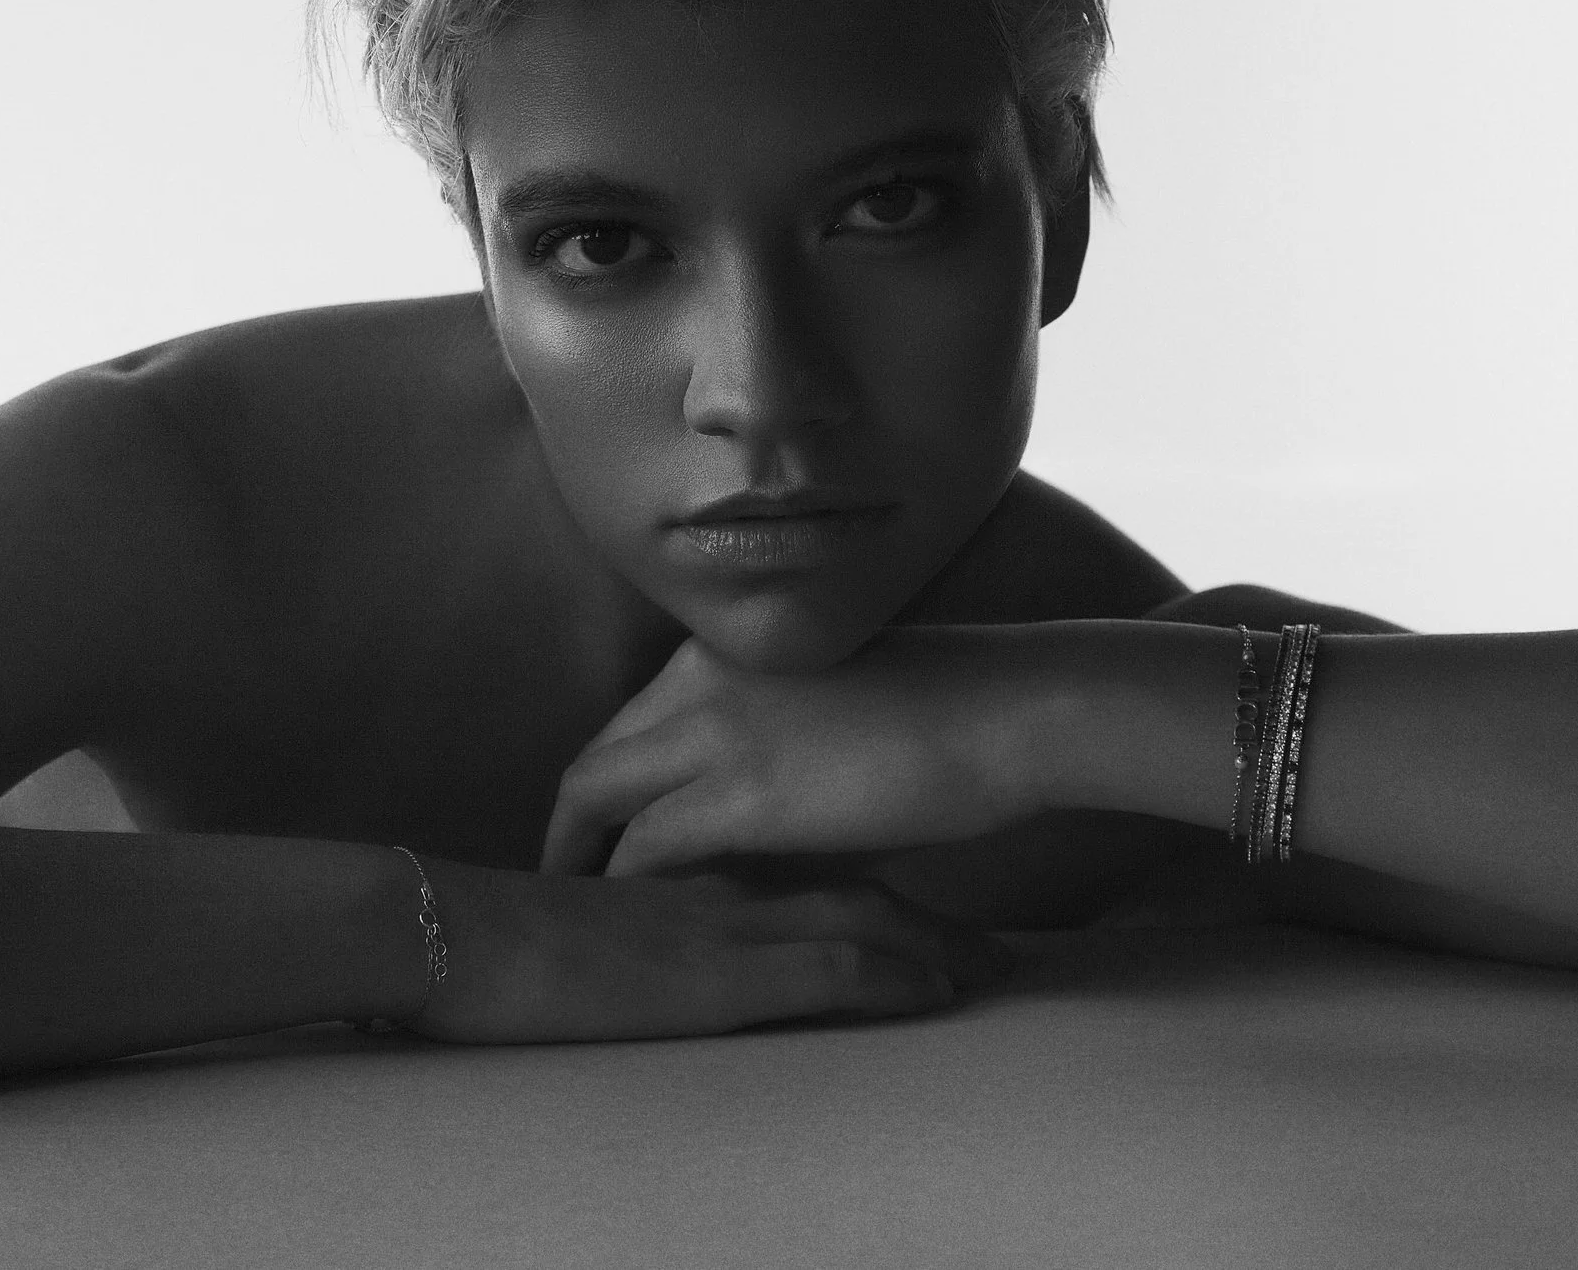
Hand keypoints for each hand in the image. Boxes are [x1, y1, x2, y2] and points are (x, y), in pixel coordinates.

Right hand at [406, 860, 1010, 1042]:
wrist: (447, 933)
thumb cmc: (485, 933)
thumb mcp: (573, 908)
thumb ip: (625, 901)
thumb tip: (650, 921)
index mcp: (683, 853)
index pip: (799, 842)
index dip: (872, 858)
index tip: (932, 875)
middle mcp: (719, 877)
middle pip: (849, 871)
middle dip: (928, 903)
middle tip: (994, 930)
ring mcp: (724, 922)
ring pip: (858, 911)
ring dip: (934, 941)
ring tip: (996, 968)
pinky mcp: (717, 974)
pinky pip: (827, 965)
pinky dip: (893, 974)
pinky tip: (941, 993)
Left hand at [540, 628, 1048, 879]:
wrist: (1012, 710)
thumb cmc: (949, 714)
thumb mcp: (830, 711)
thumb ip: (773, 747)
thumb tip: (746, 812)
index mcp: (725, 652)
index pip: (630, 725)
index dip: (608, 787)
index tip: (598, 836)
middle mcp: (702, 679)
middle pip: (593, 760)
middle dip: (567, 829)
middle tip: (564, 885)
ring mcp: (717, 731)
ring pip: (597, 797)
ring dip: (580, 861)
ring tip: (579, 918)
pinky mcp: (745, 794)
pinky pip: (648, 846)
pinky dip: (625, 887)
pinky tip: (628, 925)